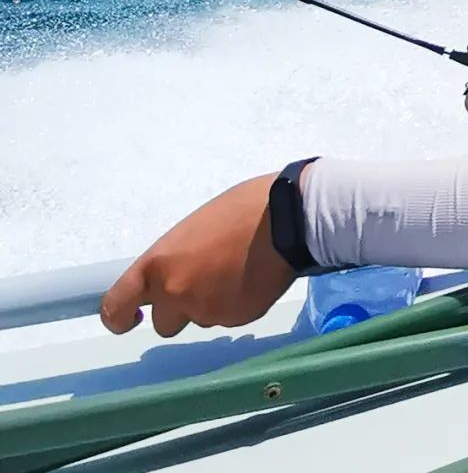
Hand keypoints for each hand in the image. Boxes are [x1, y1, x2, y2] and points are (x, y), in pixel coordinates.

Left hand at [100, 175, 293, 337]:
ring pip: (198, 319)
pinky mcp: (236, 320)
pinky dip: (234, 304)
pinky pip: (226, 318)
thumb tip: (177, 273)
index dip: (118, 318)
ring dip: (208, 304)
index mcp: (158, 265)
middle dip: (178, 307)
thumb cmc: (239, 209)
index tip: (129, 319)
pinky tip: (251, 279)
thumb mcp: (192, 228)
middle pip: (163, 321)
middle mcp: (176, 294)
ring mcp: (207, 312)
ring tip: (234, 272)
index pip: (117, 306)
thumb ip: (176, 258)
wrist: (287, 218)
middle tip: (203, 279)